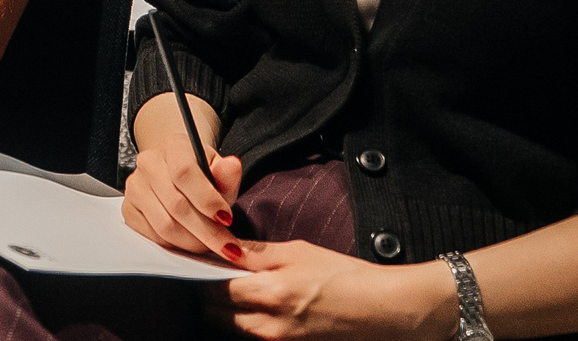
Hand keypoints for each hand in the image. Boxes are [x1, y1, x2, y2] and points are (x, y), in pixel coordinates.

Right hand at [121, 95, 243, 263]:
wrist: (175, 174)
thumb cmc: (201, 175)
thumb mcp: (218, 171)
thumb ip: (226, 174)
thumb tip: (232, 165)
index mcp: (173, 146)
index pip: (184, 172)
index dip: (207, 199)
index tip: (227, 219)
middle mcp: (148, 162)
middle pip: (176, 204)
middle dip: (207, 231)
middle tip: (227, 245)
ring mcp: (135, 186)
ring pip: (164, 224)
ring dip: (192, 241)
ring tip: (211, 245)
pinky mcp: (129, 210)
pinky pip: (153, 236)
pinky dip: (176, 245)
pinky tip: (191, 242)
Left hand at [204, 238, 454, 338]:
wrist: (383, 311)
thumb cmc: (344, 275)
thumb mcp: (299, 251)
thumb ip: (257, 253)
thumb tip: (223, 246)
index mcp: (272, 293)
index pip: (213, 287)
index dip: (200, 272)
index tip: (194, 259)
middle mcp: (270, 325)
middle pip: (214, 313)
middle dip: (205, 294)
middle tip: (208, 273)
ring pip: (230, 328)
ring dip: (222, 310)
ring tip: (229, 288)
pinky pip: (252, 337)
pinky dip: (243, 323)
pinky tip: (249, 306)